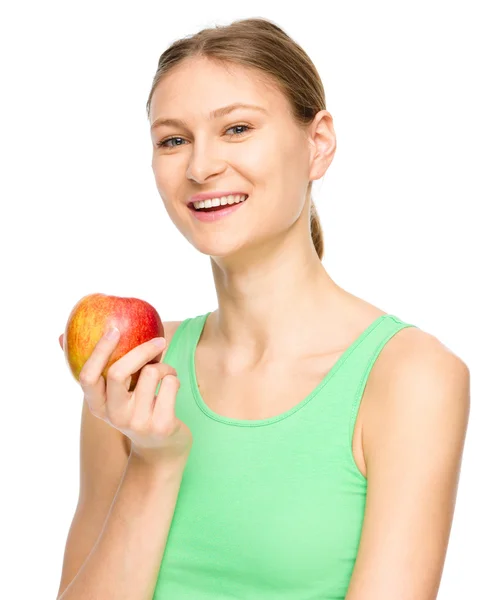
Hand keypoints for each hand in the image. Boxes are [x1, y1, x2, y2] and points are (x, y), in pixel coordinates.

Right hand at [59, 330, 192, 464]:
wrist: (160, 448)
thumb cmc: (134, 409)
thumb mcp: (110, 396)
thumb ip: (93, 369)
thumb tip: (59, 337)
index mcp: (97, 406)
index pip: (87, 377)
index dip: (99, 351)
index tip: (114, 329)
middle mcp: (113, 416)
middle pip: (117, 372)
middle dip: (141, 351)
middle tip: (159, 340)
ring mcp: (137, 422)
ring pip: (151, 373)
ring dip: (165, 367)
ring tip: (166, 374)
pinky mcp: (161, 425)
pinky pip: (170, 383)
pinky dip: (174, 378)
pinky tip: (172, 387)